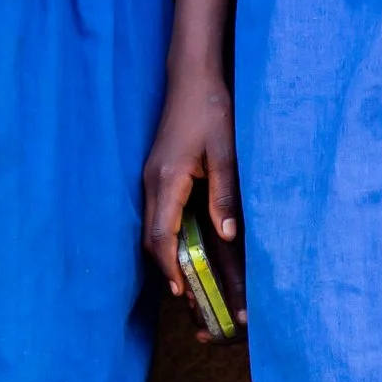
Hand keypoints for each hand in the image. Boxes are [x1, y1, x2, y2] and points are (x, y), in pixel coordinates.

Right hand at [143, 66, 245, 340]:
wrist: (194, 77)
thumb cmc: (212, 110)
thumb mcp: (227, 153)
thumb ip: (226, 194)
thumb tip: (226, 236)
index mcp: (167, 181)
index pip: (161, 236)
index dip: (170, 268)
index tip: (182, 293)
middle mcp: (153, 184)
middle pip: (156, 241)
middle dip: (173, 274)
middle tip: (193, 304)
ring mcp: (155, 180)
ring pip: (159, 230)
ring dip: (174, 260)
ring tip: (194, 290)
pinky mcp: (163, 177)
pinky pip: (165, 216)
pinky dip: (175, 239)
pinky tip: (193, 255)